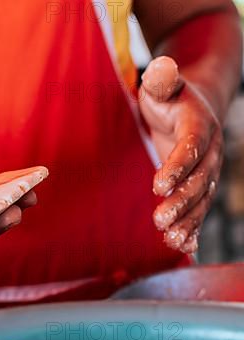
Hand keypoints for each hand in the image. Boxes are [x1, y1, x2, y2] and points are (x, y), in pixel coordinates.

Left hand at [139, 56, 222, 253]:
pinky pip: (200, 209)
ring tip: (169, 239)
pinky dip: (193, 228)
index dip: (176, 167)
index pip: (190, 148)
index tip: (157, 185)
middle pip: (198, 181)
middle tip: (160, 220)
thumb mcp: (163, 85)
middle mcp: (209, 152)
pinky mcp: (199, 185)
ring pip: (201, 200)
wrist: (195, 107)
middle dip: (180, 202)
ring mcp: (207, 171)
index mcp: (199, 126)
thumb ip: (161, 79)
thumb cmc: (171, 96)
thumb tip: (159, 66)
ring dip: (187, 221)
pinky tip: (183, 247)